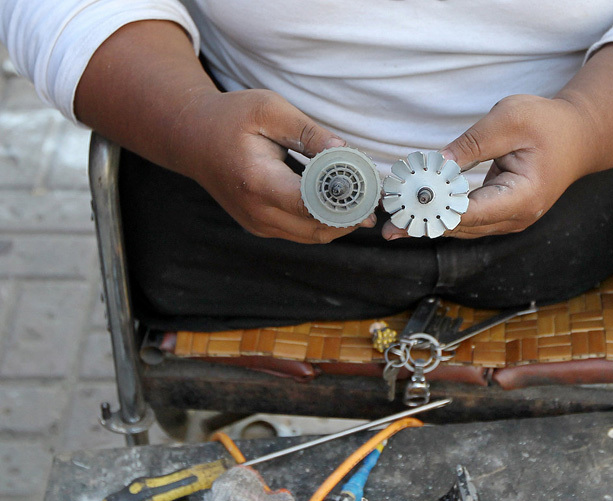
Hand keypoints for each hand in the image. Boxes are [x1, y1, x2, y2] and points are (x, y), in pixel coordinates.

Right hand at [176, 89, 375, 242]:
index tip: (373, 192)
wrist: (191, 137)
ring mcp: (257, 224)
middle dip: (352, 216)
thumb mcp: (270, 109)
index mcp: (257, 181)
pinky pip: (301, 233)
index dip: (347, 202)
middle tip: (379, 200)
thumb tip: (345, 151)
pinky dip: (324, 223)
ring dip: (342, 224)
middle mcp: (256, 211)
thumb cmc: (230, 117)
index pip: (311, 204)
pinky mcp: (260, 227)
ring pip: (312, 236)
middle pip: (316, 228)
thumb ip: (309, 132)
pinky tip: (343, 205)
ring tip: (367, 203)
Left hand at [382, 94, 592, 239]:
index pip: (470, 213)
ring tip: (392, 222)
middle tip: (386, 224)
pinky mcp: (501, 214)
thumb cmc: (548, 124)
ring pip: (461, 228)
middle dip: (423, 223)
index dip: (434, 212)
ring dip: (429, 222)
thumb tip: (435, 164)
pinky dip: (441, 214)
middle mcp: (515, 218)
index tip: (402, 210)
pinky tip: (415, 211)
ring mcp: (509, 220)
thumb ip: (472, 143)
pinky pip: (466, 219)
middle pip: (461, 227)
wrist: (579, 135)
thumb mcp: (510, 119)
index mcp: (522, 198)